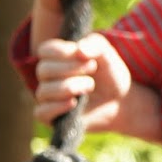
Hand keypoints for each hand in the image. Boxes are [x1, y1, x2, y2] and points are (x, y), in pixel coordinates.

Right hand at [34, 34, 161, 140]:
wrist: (120, 101)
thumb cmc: (110, 74)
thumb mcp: (108, 54)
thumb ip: (95, 45)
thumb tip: (79, 50)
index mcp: (57, 57)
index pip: (45, 50)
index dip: (62, 51)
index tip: (83, 55)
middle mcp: (48, 77)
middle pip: (43, 69)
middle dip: (70, 68)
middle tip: (92, 68)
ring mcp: (48, 97)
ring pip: (43, 91)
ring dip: (69, 87)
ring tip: (90, 86)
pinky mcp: (50, 117)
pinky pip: (41, 113)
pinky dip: (57, 107)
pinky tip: (74, 103)